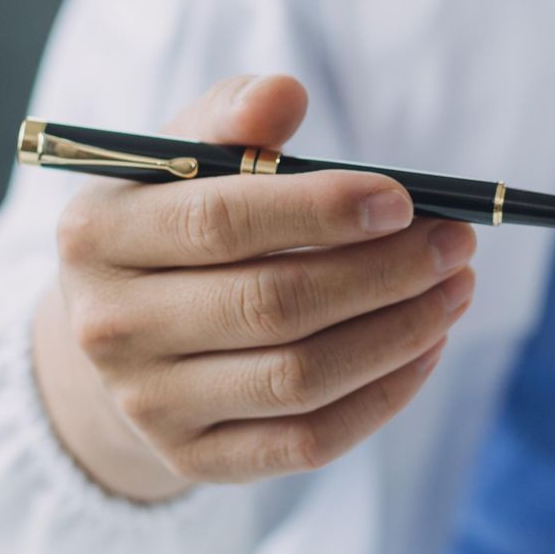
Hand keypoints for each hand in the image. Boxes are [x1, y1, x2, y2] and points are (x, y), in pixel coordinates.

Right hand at [31, 75, 476, 502]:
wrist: (116, 332)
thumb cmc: (174, 220)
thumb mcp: (182, 156)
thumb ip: (233, 118)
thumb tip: (284, 94)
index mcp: (98, 234)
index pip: (222, 222)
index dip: (321, 210)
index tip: (403, 201)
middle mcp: (110, 327)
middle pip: (271, 306)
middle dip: (384, 273)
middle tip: (455, 244)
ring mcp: (149, 405)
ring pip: (299, 378)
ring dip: (398, 333)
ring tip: (456, 289)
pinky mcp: (194, 459)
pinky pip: (308, 441)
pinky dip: (383, 397)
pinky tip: (428, 349)